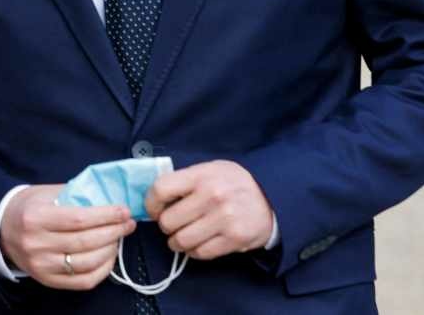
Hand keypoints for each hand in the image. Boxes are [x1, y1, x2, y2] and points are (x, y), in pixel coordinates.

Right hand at [0, 184, 134, 290]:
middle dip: (113, 232)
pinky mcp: (47, 280)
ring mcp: (42, 265)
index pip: (79, 219)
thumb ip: (75, 195)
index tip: (123, 211)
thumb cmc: (28, 207)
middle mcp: (37, 244)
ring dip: (110, 250)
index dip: (106, 216)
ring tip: (119, 238)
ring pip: (87, 263)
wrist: (1, 229)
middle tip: (128, 224)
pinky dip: (102, 271)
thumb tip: (108, 200)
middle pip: (85, 241)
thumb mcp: (47, 193)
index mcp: (36, 218)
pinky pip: (82, 281)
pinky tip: (109, 257)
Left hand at [145, 160, 272, 259]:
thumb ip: (184, 180)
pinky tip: (197, 243)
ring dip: (176, 242)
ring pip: (181, 240)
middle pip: (168, 221)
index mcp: (201, 175)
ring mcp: (224, 219)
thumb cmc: (234, 183)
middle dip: (166, 226)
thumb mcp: (210, 169)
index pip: (161, 189)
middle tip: (172, 224)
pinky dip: (194, 251)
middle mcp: (212, 196)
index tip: (154, 210)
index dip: (151, 203)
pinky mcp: (234, 239)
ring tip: (181, 237)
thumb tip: (155, 197)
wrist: (272, 197)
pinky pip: (200, 253)